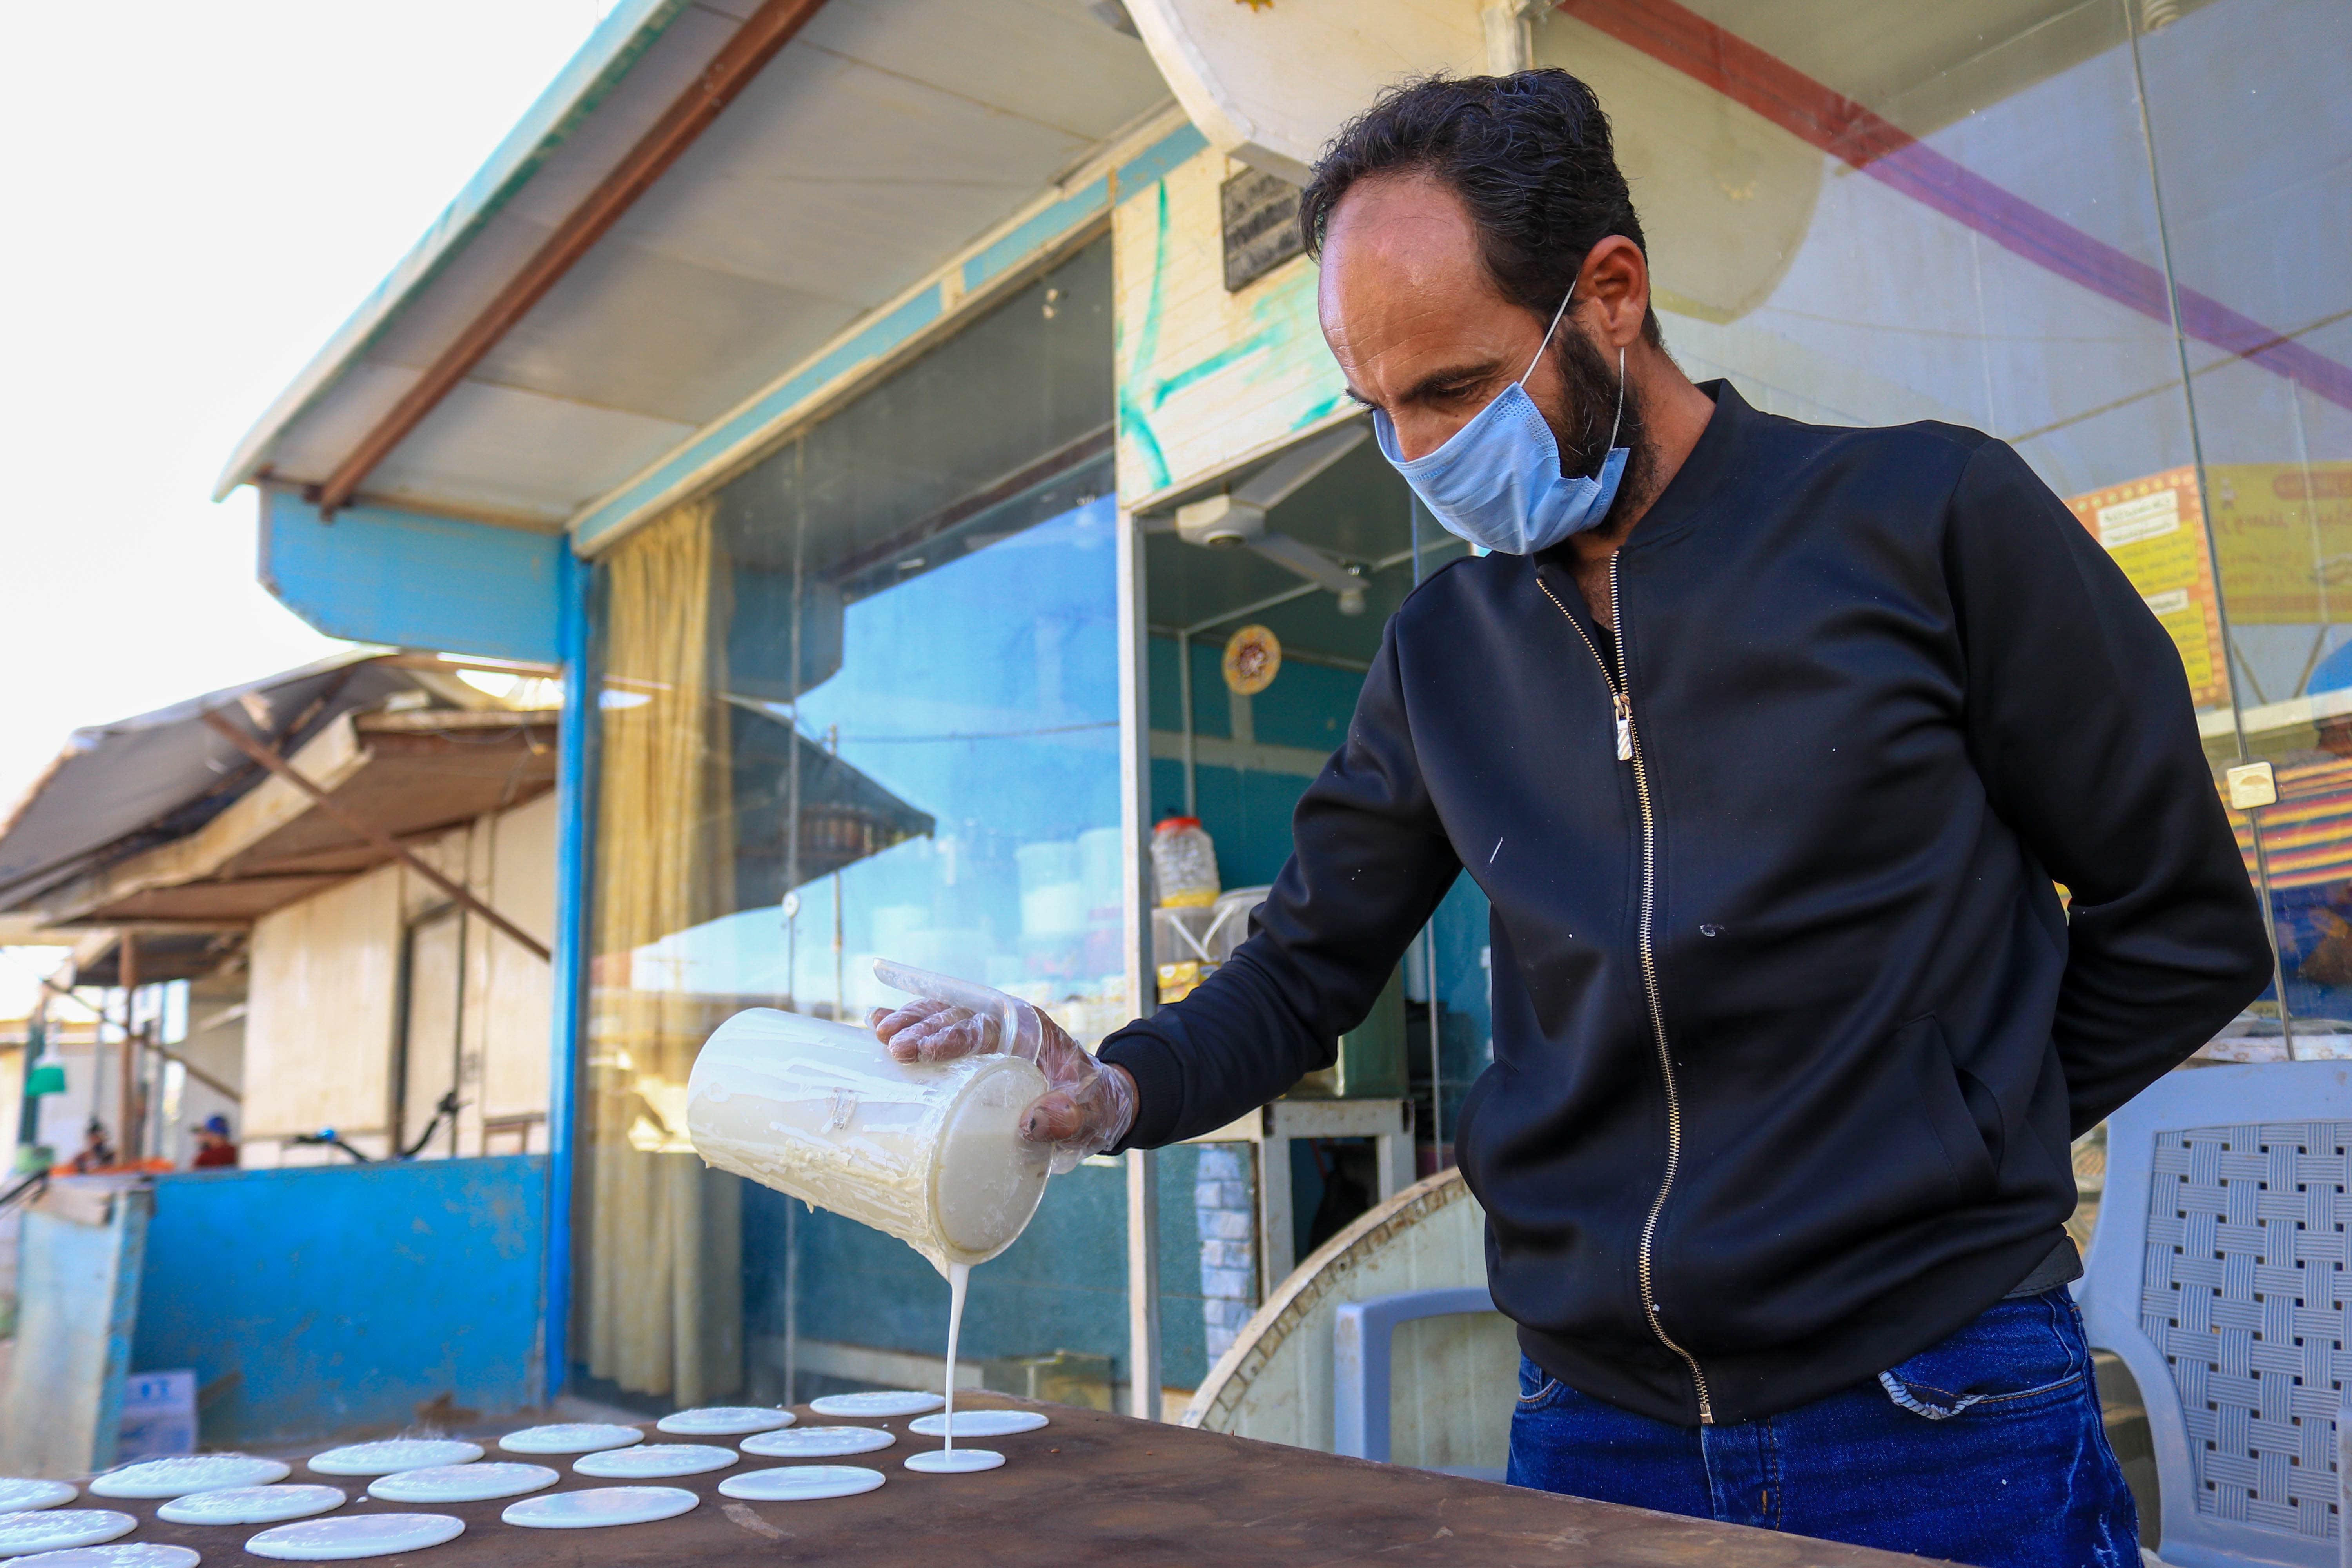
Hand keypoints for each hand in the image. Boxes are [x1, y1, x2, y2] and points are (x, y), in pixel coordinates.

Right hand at [868, 963, 1137, 1172]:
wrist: (1093, 1103)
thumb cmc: (1091, 1107)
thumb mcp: (1091, 1115)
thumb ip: (1069, 1117)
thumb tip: (1032, 1124)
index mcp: (1034, 1030)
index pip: (990, 1026)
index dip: (954, 1034)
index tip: (923, 1049)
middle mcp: (1007, 1024)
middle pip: (959, 1016)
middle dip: (923, 1027)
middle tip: (890, 1044)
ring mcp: (987, 1033)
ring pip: (943, 1016)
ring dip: (910, 1021)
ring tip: (877, 1032)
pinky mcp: (972, 1049)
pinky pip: (938, 1030)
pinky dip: (909, 1026)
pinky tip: (875, 1024)